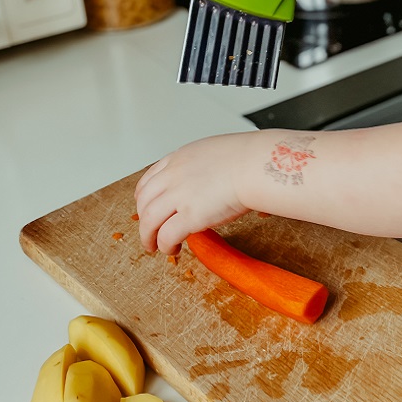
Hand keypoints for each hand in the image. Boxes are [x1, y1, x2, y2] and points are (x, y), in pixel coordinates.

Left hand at [134, 134, 250, 254]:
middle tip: (148, 231)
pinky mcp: (190, 216)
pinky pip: (166, 236)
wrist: (257, 165)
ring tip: (153, 247)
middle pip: (144, 201)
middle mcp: (174, 175)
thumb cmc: (250, 159)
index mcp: (180, 158)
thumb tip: (212, 179)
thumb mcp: (217, 152)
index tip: (146, 208)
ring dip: (148, 237)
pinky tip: (172, 249)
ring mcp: (179, 195)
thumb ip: (205, 166)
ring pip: (149, 220)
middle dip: (143, 220)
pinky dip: (165, 245)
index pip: (149, 180)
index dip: (144, 198)